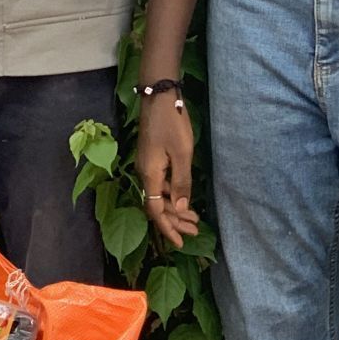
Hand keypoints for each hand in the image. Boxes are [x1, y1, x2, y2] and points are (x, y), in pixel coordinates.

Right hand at [137, 93, 199, 251]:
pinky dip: (172, 195)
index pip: (155, 211)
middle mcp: (144, 173)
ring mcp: (147, 166)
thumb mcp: (182, 155)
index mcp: (149, 175)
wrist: (159, 97)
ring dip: (175, 209)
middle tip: (194, 231)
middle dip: (175, 221)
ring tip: (194, 219)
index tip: (180, 242)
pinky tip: (183, 197)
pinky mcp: (151, 158)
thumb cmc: (172, 124)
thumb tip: (179, 210)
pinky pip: (160, 184)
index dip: (167, 228)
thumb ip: (181, 183)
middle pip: (156, 206)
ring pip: (158, 195)